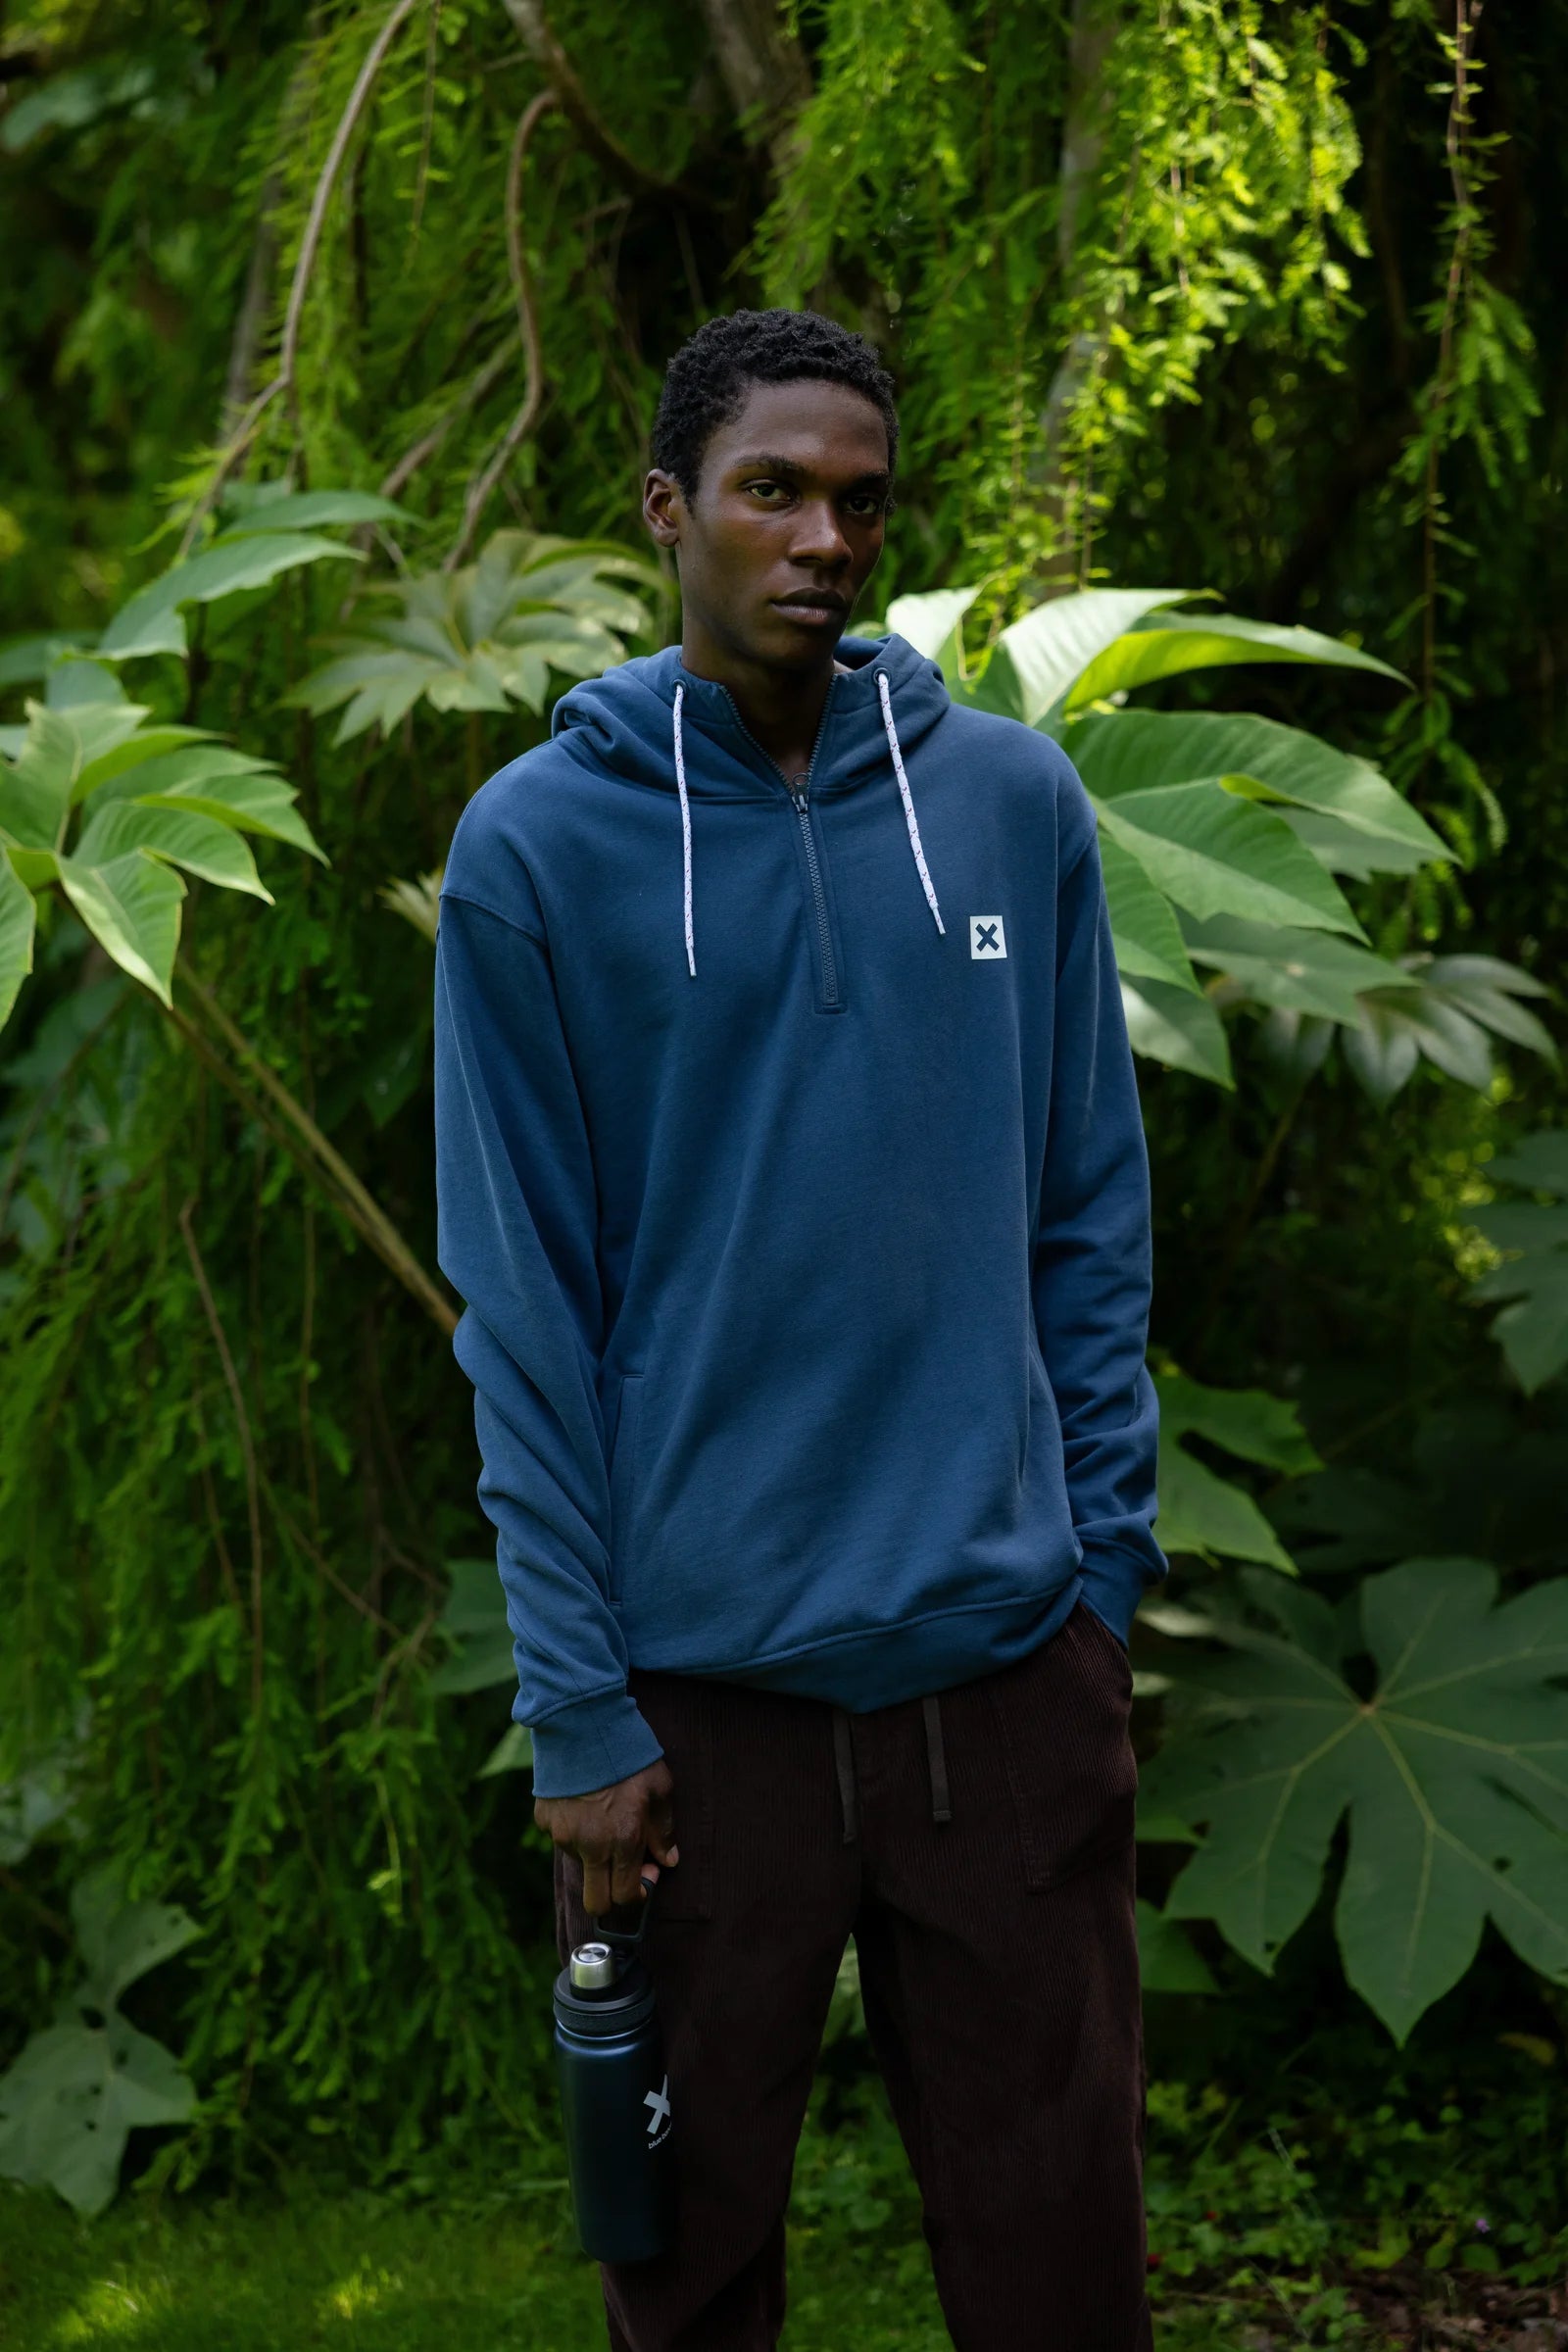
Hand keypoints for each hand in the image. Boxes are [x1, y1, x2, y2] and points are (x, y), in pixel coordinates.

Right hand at [535, 1759, 677, 1916]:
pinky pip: (561, 1837)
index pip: (626, 1896)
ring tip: (603, 1814)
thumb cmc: (627, 1753)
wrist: (582, 1722)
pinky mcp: (543, 1820)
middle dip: (610, 1897)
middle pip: (595, 1902)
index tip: (647, 1872)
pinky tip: (583, 1801)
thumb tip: (669, 1859)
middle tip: (622, 1869)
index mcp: (622, 1841)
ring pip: (579, 1863)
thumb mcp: (659, 1787)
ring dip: (593, 1854)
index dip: (639, 1892)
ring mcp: (562, 1835)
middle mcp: (590, 1846)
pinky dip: (574, 1829)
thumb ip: (663, 1829)